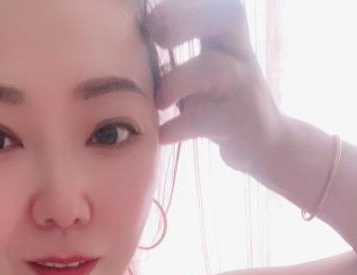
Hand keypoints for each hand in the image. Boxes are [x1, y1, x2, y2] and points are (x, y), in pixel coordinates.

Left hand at [146, 0, 285, 173]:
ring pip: (215, 68)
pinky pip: (208, 119)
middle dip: (187, 18)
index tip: (152, 19)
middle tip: (156, 33)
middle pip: (228, 15)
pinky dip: (180, 126)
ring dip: (179, 81)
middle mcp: (240, 53)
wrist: (265, 145)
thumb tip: (124, 53)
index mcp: (227, 37)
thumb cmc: (220, 105)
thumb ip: (174, 60)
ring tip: (158, 101)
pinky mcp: (243, 122)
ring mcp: (245, 86)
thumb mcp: (201, 75)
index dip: (184, 4)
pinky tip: (163, 135)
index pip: (216, 3)